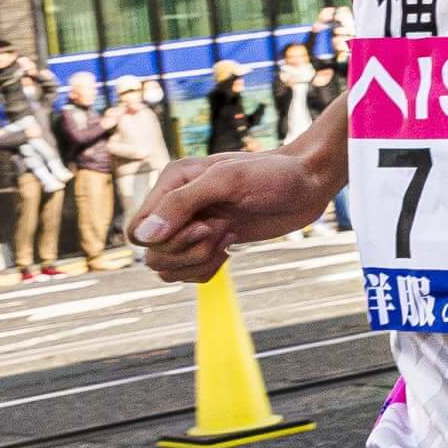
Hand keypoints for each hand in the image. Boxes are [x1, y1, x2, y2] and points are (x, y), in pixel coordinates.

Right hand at [132, 150, 331, 281]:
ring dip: (197, 262)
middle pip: (153, 254)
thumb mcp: (227, 181)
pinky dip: (207, 269)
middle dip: (186, 252)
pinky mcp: (212, 243)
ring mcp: (194, 226)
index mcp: (171, 183)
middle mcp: (177, 206)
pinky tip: (230, 250)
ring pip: (169, 268)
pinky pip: (190, 272)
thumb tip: (145, 237)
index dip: (166, 239)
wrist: (308, 183)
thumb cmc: (273, 175)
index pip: (139, 231)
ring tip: (227, 239)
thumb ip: (182, 204)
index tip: (204, 225)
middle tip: (221, 232)